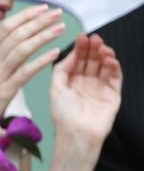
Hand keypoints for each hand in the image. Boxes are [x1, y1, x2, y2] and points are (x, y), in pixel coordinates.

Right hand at [0, 4, 64, 140]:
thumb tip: (9, 47)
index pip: (5, 27)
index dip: (25, 16)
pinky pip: (25, 72)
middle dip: (39, 21)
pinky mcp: (3, 92)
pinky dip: (41, 60)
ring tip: (61, 28)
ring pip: (22, 48)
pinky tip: (55, 53)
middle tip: (57, 13)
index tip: (42, 9)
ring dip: (43, 35)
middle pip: (16, 34)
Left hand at [49, 32, 122, 151]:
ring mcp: (100, 88)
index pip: (78, 60)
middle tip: (94, 38)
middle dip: (93, 48)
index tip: (81, 36)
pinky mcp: (113, 94)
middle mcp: (86, 83)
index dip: (80, 48)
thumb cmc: (63, 115)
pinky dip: (114, 66)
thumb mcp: (55, 88)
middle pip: (92, 60)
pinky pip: (115, 76)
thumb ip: (61, 69)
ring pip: (105, 66)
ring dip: (104, 54)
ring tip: (101, 47)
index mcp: (71, 82)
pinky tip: (109, 59)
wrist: (76, 134)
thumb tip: (71, 53)